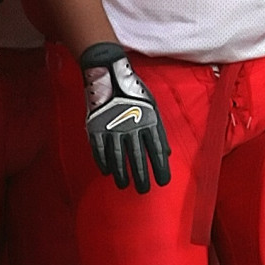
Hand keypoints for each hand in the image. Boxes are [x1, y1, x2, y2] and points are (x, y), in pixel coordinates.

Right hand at [80, 41, 171, 193]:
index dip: (160, 167)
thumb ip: (159, 130)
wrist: (109, 74)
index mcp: (149, 121)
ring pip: (118, 157)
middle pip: (138, 157)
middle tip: (144, 190)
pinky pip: (99, 149)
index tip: (163, 181)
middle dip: (142, 176)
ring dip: (122, 173)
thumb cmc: (134, 91)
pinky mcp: (96, 127)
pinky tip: (106, 172)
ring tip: (124, 185)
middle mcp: (132, 127)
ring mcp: (113, 128)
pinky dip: (103, 161)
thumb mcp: (153, 106)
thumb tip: (167, 153)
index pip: (157, 150)